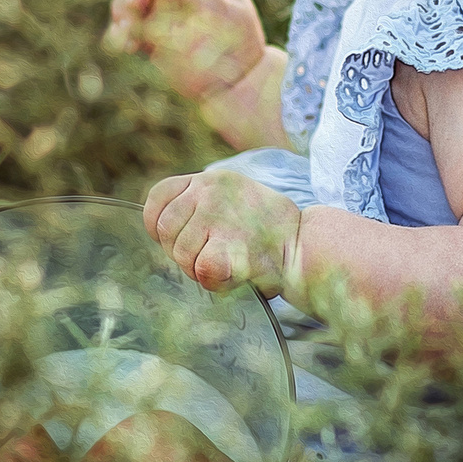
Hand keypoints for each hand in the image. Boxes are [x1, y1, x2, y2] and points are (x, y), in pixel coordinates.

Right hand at [103, 0, 265, 103]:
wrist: (234, 84)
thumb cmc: (240, 45)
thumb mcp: (231, 17)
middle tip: (137, 1)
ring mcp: (162, 12)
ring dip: (123, 7)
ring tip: (127, 25)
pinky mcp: (150, 37)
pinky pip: (127, 28)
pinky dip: (120, 32)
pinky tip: (125, 44)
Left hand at [143, 170, 301, 295]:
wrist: (306, 245)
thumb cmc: (270, 230)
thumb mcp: (234, 197)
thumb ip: (202, 205)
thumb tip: (163, 230)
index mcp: (210, 179)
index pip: (159, 196)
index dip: (157, 223)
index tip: (170, 239)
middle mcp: (210, 191)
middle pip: (166, 231)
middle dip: (181, 253)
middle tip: (209, 258)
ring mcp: (217, 216)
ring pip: (181, 254)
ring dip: (198, 270)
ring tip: (227, 265)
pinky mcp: (228, 244)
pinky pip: (201, 270)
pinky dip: (214, 282)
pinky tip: (233, 275)